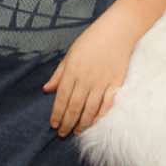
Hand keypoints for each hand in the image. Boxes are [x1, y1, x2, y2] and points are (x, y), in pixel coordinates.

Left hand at [44, 12, 138, 136]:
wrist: (118, 31)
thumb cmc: (92, 40)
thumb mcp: (70, 54)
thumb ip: (59, 74)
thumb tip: (47, 90)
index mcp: (72, 71)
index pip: (61, 98)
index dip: (57, 114)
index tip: (53, 125)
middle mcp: (86, 79)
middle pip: (74, 107)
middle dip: (67, 123)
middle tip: (62, 134)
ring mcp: (102, 83)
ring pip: (90, 109)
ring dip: (82, 123)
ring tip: (76, 132)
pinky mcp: (115, 84)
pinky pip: (107, 104)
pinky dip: (100, 116)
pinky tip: (94, 122)